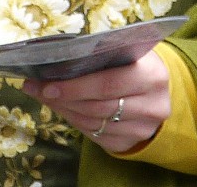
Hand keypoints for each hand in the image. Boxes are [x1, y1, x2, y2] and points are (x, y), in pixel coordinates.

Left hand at [23, 49, 172, 155]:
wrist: (158, 93)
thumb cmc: (137, 66)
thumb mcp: (128, 54)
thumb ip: (101, 58)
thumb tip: (56, 63)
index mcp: (152, 76)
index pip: (108, 84)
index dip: (75, 87)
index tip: (47, 85)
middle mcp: (152, 106)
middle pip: (98, 106)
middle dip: (63, 98)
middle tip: (38, 90)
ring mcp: (142, 128)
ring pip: (94, 123)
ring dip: (66, 110)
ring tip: (47, 97)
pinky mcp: (130, 143)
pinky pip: (95, 135)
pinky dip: (76, 122)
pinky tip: (65, 109)